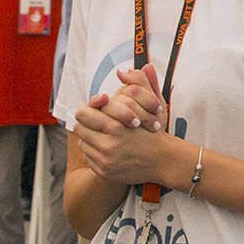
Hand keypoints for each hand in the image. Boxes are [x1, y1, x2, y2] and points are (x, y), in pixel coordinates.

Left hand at [74, 72, 179, 186]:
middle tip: (94, 122)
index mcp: (117, 125)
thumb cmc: (155, 130)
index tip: (95, 109)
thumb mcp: (151, 104)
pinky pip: (88, 158)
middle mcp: (109, 143)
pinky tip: (105, 148)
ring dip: (89, 138)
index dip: (88, 109)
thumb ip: (138, 83)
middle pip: (79, 128)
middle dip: (86, 123)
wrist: (164, 160)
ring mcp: (106, 160)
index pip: (83, 113)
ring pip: (83, 143)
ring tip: (100, 135)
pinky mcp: (105, 172)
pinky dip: (94, 152)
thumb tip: (122, 71)